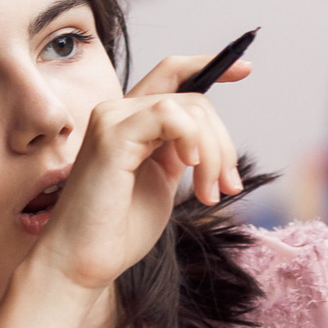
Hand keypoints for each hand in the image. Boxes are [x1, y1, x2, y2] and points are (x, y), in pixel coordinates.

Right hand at [28, 53, 249, 295]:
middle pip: (194, 99)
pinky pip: (169, 115)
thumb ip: (179, 153)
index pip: (172, 75)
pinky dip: (192, 139)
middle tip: (229, 187)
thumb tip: (209, 139)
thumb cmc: (118, 231)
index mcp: (131, 123)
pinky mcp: (112, 135)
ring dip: (214, 152)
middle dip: (224, 143)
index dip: (210, 64)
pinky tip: (191, 167)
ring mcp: (112, 120)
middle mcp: (119, 114)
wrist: (82, 263)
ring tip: (209, 193)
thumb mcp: (161, 183)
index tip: (245, 68)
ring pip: (189, 107)